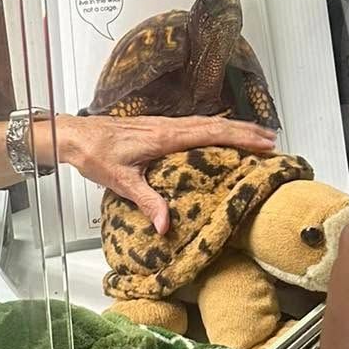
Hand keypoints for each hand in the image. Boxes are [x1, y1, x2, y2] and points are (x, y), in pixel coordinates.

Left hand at [54, 114, 277, 232]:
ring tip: (257, 135)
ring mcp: (164, 124)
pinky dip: (215, 128)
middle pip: (216, 124)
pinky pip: (195, 125)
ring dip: (233, 127)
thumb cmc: (96, 154)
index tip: (264, 142)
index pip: (211, 134)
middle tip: (273, 139)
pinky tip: (222, 133)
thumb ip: (147, 202)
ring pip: (207, 122)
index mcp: (165, 136)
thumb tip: (166, 226)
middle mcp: (169, 126)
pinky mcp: (159, 127)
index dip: (240, 137)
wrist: (75, 135)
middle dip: (246, 130)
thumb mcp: (121, 182)